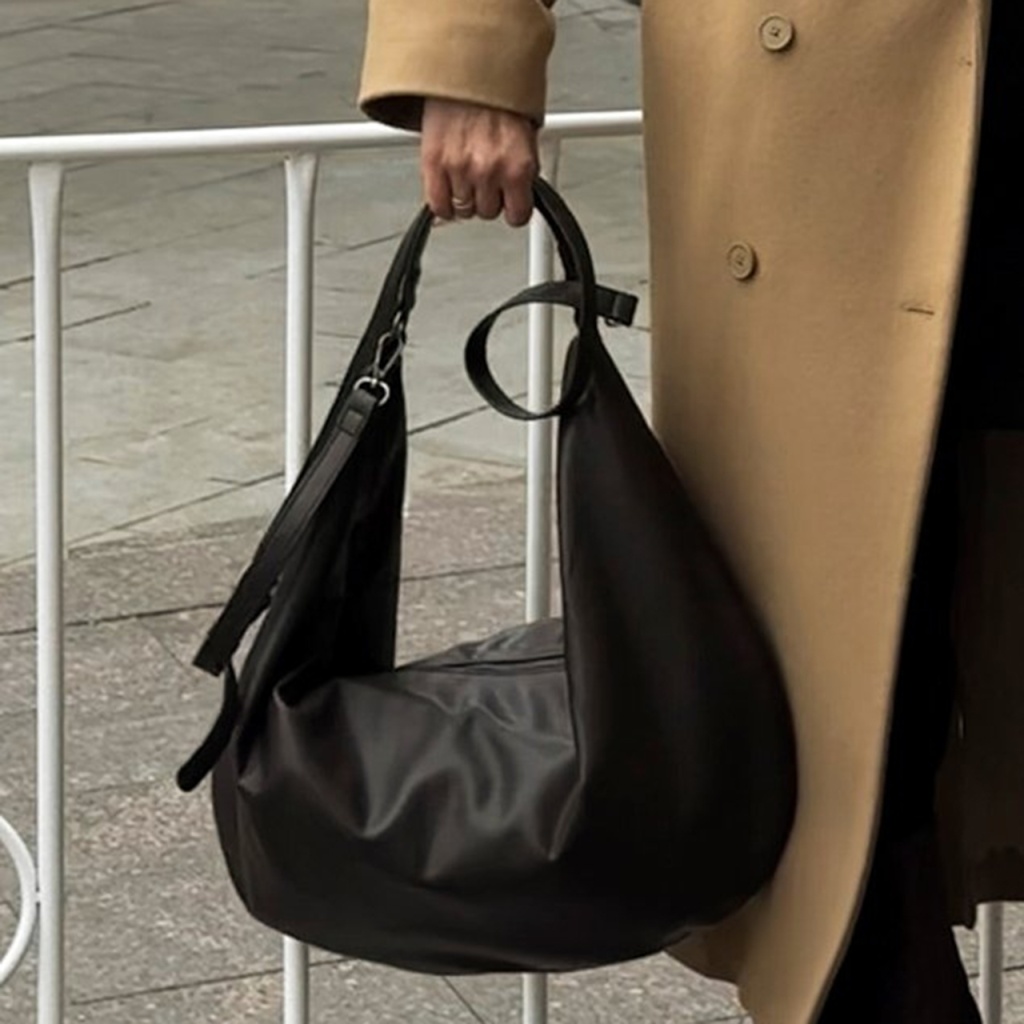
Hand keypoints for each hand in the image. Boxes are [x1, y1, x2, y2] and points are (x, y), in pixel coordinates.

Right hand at [421, 98, 539, 226]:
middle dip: (488, 197)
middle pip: (488, 212)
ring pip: (464, 209)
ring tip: (467, 171)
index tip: (509, 202)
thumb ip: (522, 170)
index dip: (513, 208)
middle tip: (485, 177)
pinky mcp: (434, 165)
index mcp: (518, 165)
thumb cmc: (496, 94)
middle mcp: (490, 170)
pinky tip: (448, 189)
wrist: (466, 65)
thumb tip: (520, 194)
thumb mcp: (525, 135)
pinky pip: (439, 206)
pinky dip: (443, 203)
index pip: (518, 216)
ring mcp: (460, 169)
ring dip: (465, 195)